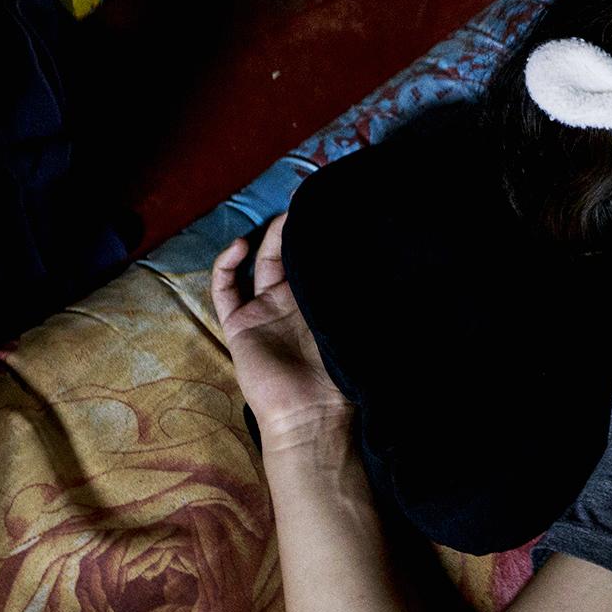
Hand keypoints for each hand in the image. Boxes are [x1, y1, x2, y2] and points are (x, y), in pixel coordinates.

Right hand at [212, 214, 352, 452]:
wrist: (308, 412)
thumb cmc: (337, 373)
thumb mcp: (354, 326)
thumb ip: (358, 296)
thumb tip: (386, 261)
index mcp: (320, 303)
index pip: (317, 260)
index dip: (321, 236)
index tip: (333, 208)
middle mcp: (292, 302)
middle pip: (288, 254)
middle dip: (295, 227)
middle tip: (306, 199)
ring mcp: (263, 310)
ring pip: (259, 262)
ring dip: (265, 237)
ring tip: (281, 216)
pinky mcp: (239, 323)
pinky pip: (225, 288)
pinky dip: (228, 264)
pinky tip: (241, 246)